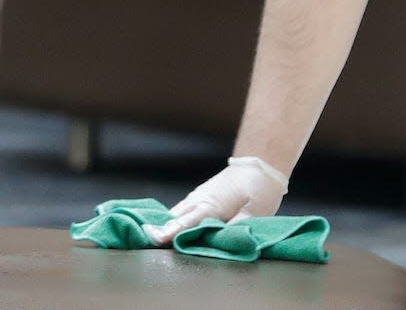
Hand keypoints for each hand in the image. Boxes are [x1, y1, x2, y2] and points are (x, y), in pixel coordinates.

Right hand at [144, 156, 288, 244]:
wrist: (260, 164)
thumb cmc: (260, 189)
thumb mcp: (256, 210)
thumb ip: (238, 225)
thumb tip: (222, 238)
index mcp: (212, 205)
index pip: (187, 221)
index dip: (171, 231)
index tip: (154, 238)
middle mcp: (201, 199)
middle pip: (176, 216)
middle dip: (161, 228)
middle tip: (145, 240)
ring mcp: (200, 194)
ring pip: (178, 210)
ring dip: (166, 222)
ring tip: (150, 235)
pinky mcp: (203, 194)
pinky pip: (184, 206)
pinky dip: (175, 216)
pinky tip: (169, 224)